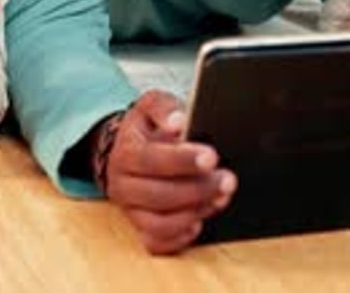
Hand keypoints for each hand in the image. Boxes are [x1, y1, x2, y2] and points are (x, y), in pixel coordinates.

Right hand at [100, 90, 236, 254]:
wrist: (126, 148)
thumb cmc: (145, 128)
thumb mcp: (151, 105)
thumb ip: (164, 108)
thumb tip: (177, 122)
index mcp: (126, 151)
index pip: (152, 160)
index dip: (182, 161)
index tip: (211, 157)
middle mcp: (122, 183)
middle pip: (159, 195)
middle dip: (198, 189)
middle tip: (227, 180)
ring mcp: (129, 209)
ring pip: (158, 223)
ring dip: (194, 213)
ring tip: (219, 197)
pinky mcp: (138, 227)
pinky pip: (156, 243)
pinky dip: (179, 237)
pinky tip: (198, 220)